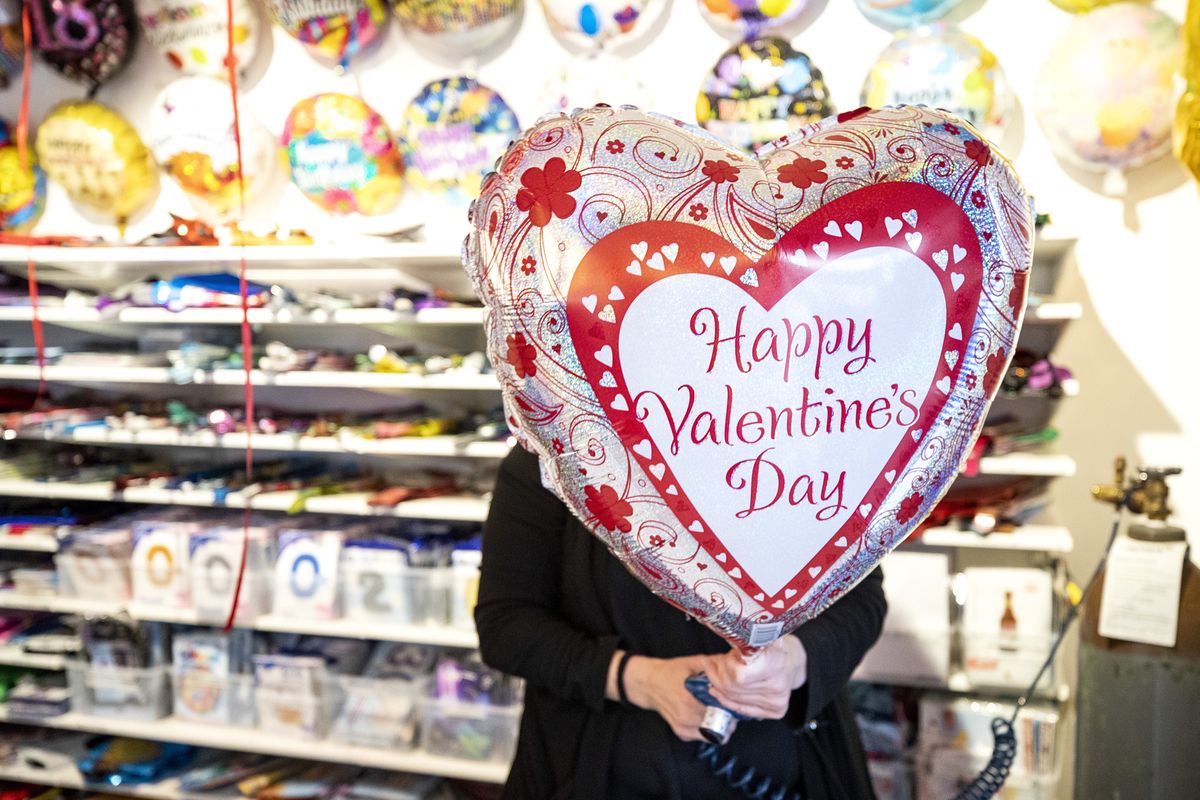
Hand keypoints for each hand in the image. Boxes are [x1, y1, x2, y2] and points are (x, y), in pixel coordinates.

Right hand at [615, 652, 735, 741]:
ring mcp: (683, 726)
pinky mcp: (681, 732)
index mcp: (690, 697)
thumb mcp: (693, 662)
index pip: (722, 709)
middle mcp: (686, 715)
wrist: (649, 684)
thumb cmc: (671, 672)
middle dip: (730, 716)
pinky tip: (708, 716)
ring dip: (721, 724)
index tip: (737, 700)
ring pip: (714, 733)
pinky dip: (709, 728)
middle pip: (721, 723)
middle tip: (732, 706)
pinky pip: (703, 736)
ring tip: (721, 712)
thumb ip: (715, 663)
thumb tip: (735, 661)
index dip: (733, 705)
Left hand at [706, 636, 806, 719]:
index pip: (740, 675)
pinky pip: (741, 709)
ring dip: (718, 685)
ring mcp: (777, 701)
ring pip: (734, 698)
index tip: (722, 658)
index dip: (726, 666)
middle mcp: (777, 685)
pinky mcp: (775, 712)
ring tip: (714, 672)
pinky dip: (725, 698)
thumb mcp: (755, 639)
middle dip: (717, 674)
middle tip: (712, 664)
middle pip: (734, 687)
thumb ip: (737, 648)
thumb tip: (710, 657)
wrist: (791, 661)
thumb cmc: (770, 647)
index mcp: (775, 662)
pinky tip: (717, 689)